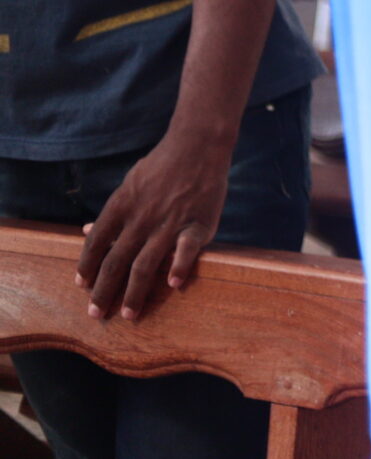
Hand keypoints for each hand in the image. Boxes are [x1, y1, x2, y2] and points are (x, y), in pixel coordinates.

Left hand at [78, 127, 232, 321]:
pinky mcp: (198, 222)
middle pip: (116, 261)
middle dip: (104, 291)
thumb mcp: (129, 184)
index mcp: (121, 206)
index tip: (82, 286)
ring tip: (129, 314)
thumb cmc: (162, 164)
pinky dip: (178, 267)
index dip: (86, 266)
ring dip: (134, 292)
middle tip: (96, 314)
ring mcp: (169, 222)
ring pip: (145, 264)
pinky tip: (172, 285)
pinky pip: (186, 249)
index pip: (96, 243)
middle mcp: (141, 218)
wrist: (199, 144)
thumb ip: (112, 212)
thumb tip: (87, 231)